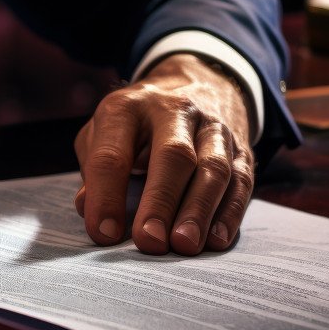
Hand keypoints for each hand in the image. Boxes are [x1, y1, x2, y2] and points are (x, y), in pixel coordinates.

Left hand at [73, 54, 253, 254]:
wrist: (195, 84)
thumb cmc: (135, 124)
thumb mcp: (102, 133)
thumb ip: (93, 168)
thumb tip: (87, 207)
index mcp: (127, 108)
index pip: (112, 154)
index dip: (106, 196)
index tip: (104, 234)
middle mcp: (174, 111)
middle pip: (173, 155)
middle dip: (160, 202)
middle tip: (150, 242)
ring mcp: (213, 127)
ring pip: (213, 168)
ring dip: (199, 211)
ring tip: (185, 246)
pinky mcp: (241, 147)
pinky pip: (241, 181)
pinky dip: (230, 212)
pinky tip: (216, 240)